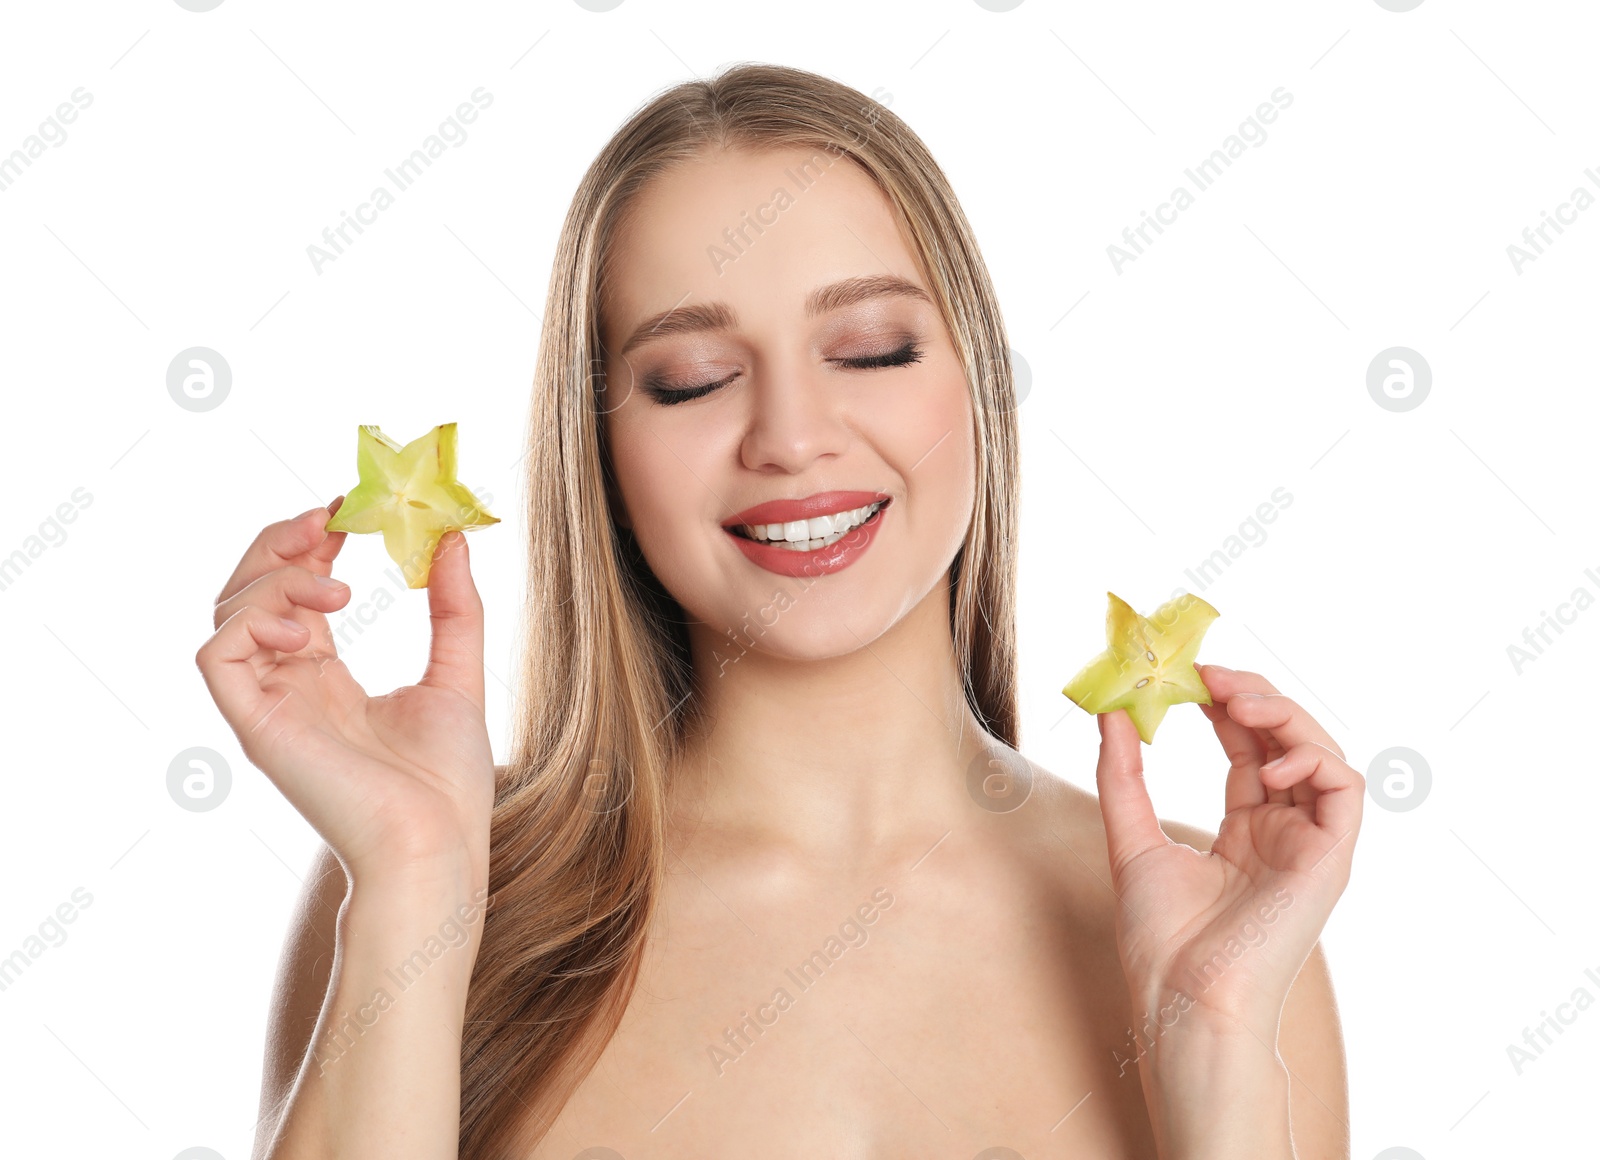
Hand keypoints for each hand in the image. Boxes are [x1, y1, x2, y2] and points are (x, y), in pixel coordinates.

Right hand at [194, 498, 494, 884]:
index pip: (296, 593)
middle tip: (330, 519)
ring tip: (338, 589)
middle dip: (281, 542)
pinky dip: (252, 623)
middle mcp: (288, 688)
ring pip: (228, 612)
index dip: (314, 542)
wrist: (438, 845)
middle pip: (250, 590)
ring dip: (277, 578)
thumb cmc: (447, 784)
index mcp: (327, 679)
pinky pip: (216, 655)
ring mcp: (268, 706)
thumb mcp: (458, 675)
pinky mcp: (255, 726)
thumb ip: (455, 608)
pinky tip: (308, 633)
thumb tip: (454, 538)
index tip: (351, 508)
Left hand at [1093, 664, 1362, 1042]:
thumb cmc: (1161, 939)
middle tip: (1210, 672)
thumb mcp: (1131, 840)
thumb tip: (1111, 713)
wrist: (1182, 999)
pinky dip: (1313, 761)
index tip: (1190, 674)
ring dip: (1285, 715)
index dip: (1225, 704)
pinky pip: (1345, 791)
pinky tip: (1266, 763)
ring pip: (1321, 754)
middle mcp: (1283, 832)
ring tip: (1234, 699)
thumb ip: (1123, 776)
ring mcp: (1309, 845)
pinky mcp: (1330, 860)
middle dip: (1254, 696)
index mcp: (1245, 830)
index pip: (1247, 747)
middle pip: (1286, 741)